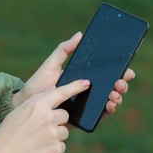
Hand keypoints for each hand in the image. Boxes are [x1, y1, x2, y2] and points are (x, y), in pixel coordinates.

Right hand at [0, 79, 90, 152]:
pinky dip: (52, 149)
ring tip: (37, 141)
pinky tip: (39, 151)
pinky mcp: (57, 149)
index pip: (62, 92)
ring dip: (54, 136)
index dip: (75, 87)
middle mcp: (48, 117)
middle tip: (40, 129)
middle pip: (65, 115)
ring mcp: (54, 133)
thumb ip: (39, 106)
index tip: (86, 83)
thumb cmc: (8, 133)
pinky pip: (61, 146)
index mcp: (38, 104)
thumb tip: (55, 107)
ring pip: (64, 131)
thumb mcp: (20, 112)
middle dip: (57, 121)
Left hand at [11, 32, 134, 115]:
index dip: (119, 72)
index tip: (126, 70)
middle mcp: (87, 91)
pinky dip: (107, 111)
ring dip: (117, 98)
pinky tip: (108, 107)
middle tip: (120, 83)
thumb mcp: (50, 65)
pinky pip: (98, 115)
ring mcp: (86, 105)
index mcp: (83, 77)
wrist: (26, 106)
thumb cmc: (38, 84)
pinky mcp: (81, 118)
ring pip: (108, 101)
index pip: (106, 74)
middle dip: (121, 85)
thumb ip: (64, 50)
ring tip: (113, 95)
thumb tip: (80, 34)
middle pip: (111, 87)